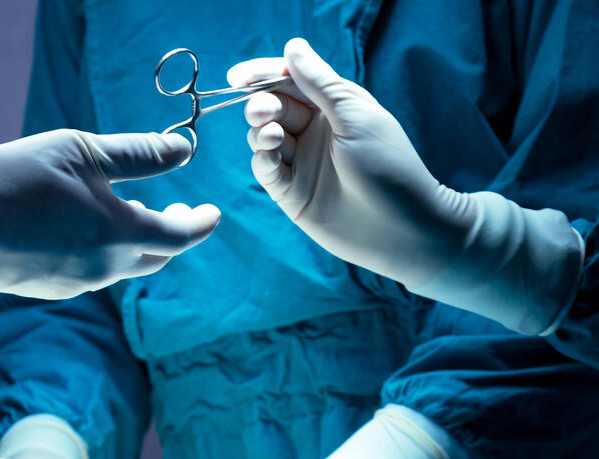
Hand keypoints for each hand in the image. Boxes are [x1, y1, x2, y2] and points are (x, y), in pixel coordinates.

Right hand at [0, 129, 221, 297]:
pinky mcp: (54, 288)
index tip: (212, 211)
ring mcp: (79, 283)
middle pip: (157, 257)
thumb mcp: (81, 151)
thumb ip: (138, 154)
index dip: (201, 222)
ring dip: (135, 240)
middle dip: (173, 232)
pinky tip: (84, 228)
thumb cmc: (17, 181)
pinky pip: (94, 271)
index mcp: (121, 234)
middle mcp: (106, 267)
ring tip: (127, 209)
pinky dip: (104, 250)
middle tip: (176, 207)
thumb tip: (186, 150)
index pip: (181, 236)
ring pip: (124, 265)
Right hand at [229, 38, 469, 286]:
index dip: (263, 76)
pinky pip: (264, 169)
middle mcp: (313, 132)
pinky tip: (270, 157)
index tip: (239, 77)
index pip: (290, 81)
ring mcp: (300, 163)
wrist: (401, 229)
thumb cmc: (388, 167)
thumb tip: (292, 47)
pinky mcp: (289, 193)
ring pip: (262, 137)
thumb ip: (320, 84)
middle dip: (261, 105)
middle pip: (272, 108)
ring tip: (274, 138)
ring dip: (260, 132)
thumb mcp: (355, 116)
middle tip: (264, 112)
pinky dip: (261, 159)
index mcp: (333, 107)